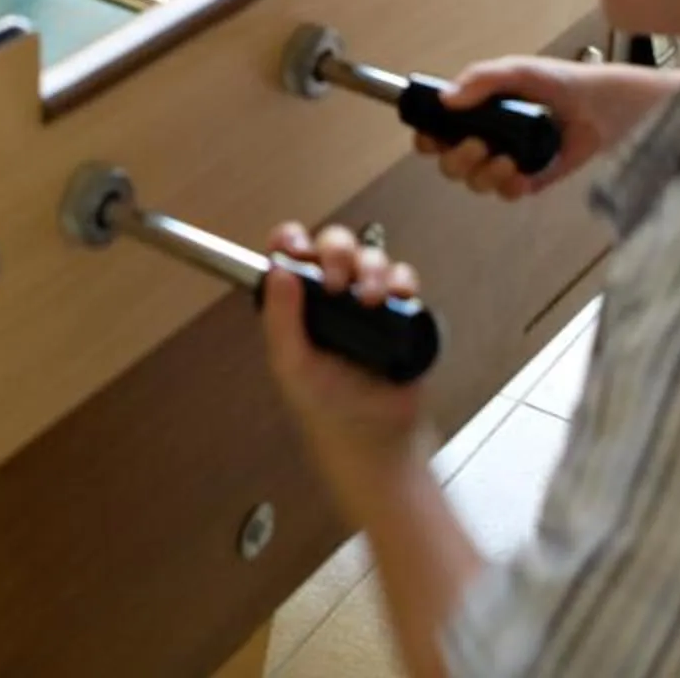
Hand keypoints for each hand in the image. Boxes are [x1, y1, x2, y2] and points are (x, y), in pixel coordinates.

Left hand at [259, 222, 429, 473]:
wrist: (376, 438)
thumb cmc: (328, 408)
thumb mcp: (292, 366)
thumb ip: (280, 320)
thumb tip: (276, 272)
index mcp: (297, 306)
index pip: (290, 255)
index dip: (292, 240)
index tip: (294, 245)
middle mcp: (330, 297)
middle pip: (333, 246)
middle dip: (336, 251)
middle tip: (334, 281)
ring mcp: (366, 302)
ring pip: (370, 255)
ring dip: (370, 267)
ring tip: (368, 299)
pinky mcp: (399, 313)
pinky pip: (403, 279)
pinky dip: (401, 281)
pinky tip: (395, 299)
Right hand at [414, 56, 679, 199]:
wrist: (604, 106)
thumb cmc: (563, 82)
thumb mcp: (518, 71)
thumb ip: (480, 79)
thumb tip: (445, 100)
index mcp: (478, 111)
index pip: (438, 131)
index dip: (429, 139)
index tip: (433, 138)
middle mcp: (489, 137)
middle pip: (450, 163)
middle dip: (457, 159)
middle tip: (477, 145)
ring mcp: (509, 160)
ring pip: (475, 182)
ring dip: (483, 174)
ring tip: (506, 160)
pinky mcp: (532, 179)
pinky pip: (506, 194)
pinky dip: (508, 187)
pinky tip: (520, 175)